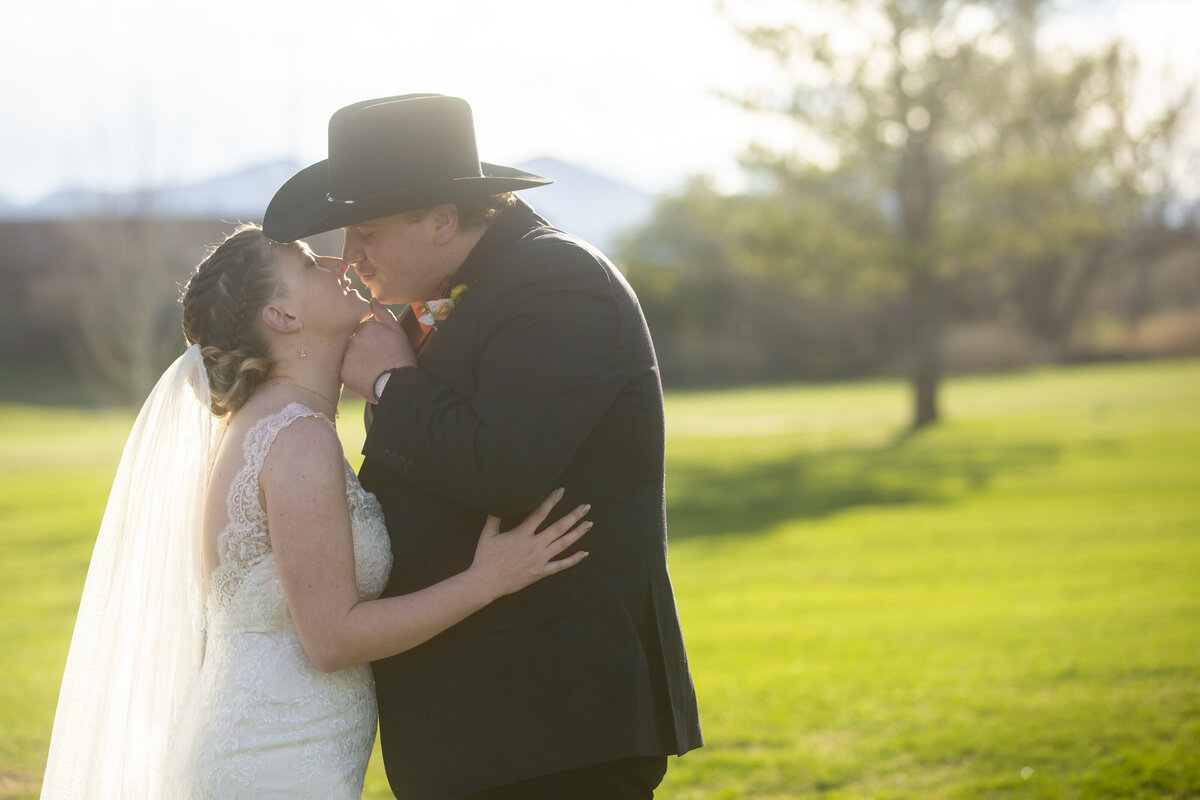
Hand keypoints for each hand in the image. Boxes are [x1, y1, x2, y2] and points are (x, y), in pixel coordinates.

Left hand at [341, 301, 415, 401]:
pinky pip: (345, 370)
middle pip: (353, 342)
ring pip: (348, 355)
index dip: (371, 340)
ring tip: (371, 369)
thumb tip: (372, 299)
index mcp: (366, 327)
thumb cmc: (401, 356)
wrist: (400, 384)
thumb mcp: (397, 331)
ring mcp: (347, 356)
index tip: (380, 349)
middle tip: (375, 360)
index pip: (362, 330)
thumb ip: (383, 313)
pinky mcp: (343, 372)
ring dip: (356, 360)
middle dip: (362, 349)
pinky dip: (353, 373)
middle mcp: (354, 339)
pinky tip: (366, 377)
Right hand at [469, 488, 592, 598]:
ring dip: (577, 533)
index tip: (561, 490)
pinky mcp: (541, 572)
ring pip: (563, 544)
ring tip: (589, 524)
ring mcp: (540, 559)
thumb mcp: (487, 534)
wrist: (486, 582)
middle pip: (559, 527)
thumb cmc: (485, 558)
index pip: (540, 512)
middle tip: (586, 507)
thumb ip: (494, 517)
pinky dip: (574, 560)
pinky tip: (585, 553)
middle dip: (574, 516)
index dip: (552, 500)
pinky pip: (561, 565)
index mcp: (522, 534)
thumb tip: (497, 502)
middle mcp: (534, 545)